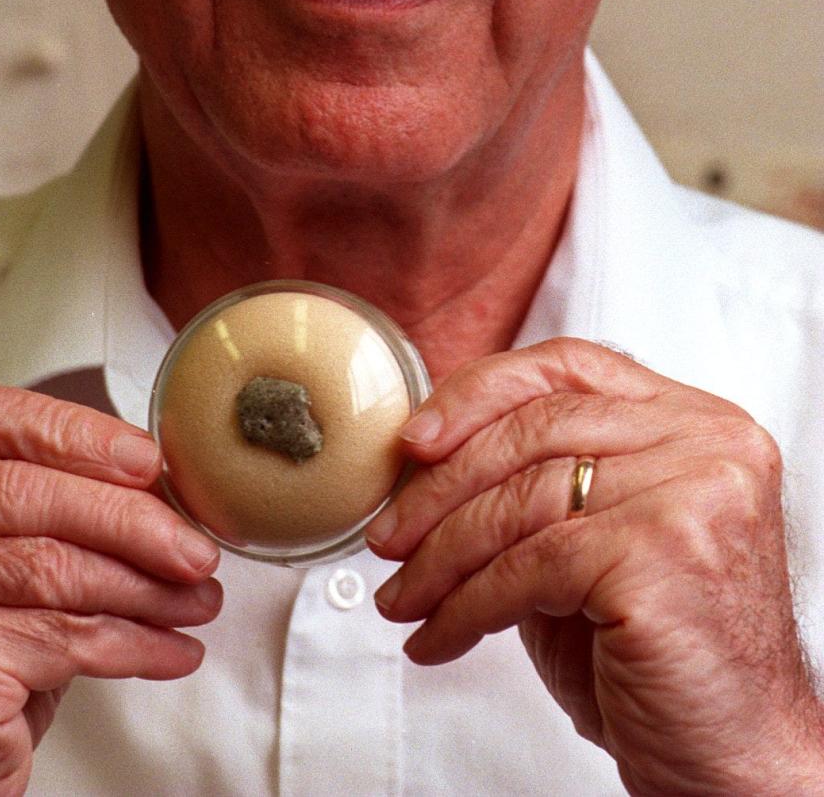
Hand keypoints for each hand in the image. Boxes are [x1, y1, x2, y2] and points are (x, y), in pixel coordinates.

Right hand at [0, 384, 220, 795]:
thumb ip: (32, 516)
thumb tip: (151, 494)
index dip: (69, 431)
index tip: (145, 459)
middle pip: (22, 491)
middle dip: (130, 519)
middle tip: (194, 547)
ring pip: (52, 565)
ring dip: (147, 586)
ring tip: (196, 600)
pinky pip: (64, 638)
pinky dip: (136, 644)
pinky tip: (169, 649)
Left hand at [366, 338, 823, 796]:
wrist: (737, 760)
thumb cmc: (665, 656)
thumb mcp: (601, 543)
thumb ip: (543, 482)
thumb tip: (425, 460)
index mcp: (696, 420)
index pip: (568, 366)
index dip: (478, 393)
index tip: (414, 441)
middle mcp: (705, 441)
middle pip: (535, 428)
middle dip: (440, 486)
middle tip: (387, 536)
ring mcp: (690, 492)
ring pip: (522, 499)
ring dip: (441, 555)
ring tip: (402, 597)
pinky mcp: (661, 554)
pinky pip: (528, 567)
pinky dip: (466, 606)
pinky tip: (439, 636)